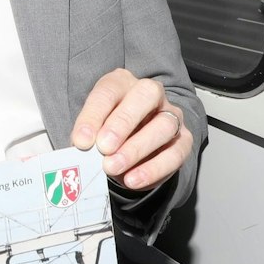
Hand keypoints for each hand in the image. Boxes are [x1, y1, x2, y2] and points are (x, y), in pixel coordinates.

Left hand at [71, 70, 191, 190]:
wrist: (129, 151)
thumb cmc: (107, 135)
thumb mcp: (92, 131)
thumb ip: (88, 136)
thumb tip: (81, 148)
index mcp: (122, 83)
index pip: (109, 91)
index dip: (93, 115)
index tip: (80, 141)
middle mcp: (152, 93)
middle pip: (146, 95)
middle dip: (122, 122)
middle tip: (104, 147)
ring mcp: (171, 115)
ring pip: (163, 126)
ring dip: (136, 149)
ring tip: (113, 168)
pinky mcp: (183, 141)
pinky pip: (175, 154)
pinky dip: (153, 169)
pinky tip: (133, 180)